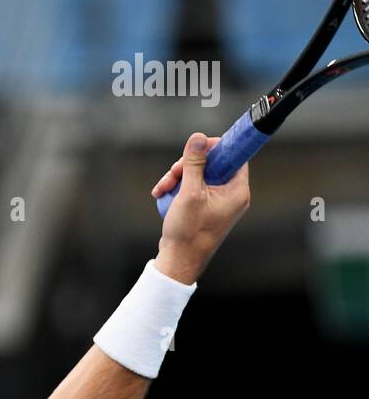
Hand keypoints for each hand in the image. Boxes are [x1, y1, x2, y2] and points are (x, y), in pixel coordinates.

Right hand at [150, 132, 249, 283]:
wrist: (179, 261)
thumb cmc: (189, 232)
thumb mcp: (189, 193)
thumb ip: (194, 164)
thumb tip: (199, 138)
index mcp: (236, 190)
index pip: (234, 156)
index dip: (216, 147)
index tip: (198, 146)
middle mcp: (230, 195)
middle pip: (212, 164)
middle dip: (187, 166)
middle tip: (173, 173)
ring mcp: (217, 202)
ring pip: (198, 175)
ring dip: (177, 177)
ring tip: (162, 189)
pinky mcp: (204, 208)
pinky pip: (192, 188)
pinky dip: (177, 188)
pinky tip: (162, 195)